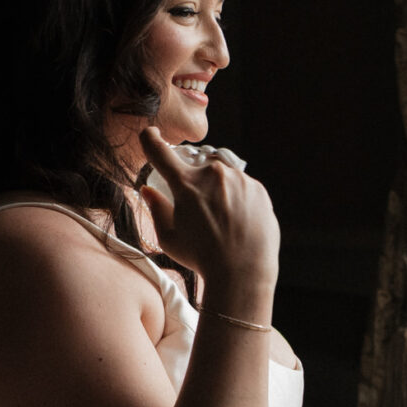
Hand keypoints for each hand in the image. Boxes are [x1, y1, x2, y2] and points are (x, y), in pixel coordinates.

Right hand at [139, 129, 279, 307]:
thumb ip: (156, 209)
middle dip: (194, 183)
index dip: (150, 139)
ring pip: (222, 176)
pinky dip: (237, 198)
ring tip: (221, 221)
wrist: (243, 272)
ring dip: (217, 190)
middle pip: (197, 167)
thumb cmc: (201, 258)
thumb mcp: (169, 238)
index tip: (151, 134)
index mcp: (185, 184)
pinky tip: (237, 222)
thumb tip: (148, 190)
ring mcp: (238, 179)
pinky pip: (242, 186)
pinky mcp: (258, 188)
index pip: (160, 151)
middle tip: (199, 212)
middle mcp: (213, 174)